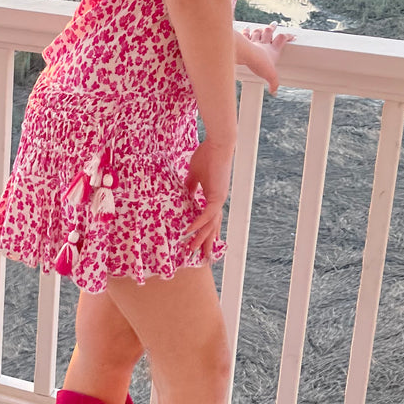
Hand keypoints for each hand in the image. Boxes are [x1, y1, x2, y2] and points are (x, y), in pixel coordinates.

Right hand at [181, 139, 232, 262]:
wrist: (218, 144)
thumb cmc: (207, 155)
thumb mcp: (194, 174)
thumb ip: (190, 187)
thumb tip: (184, 195)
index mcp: (213, 197)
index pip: (210, 220)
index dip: (205, 233)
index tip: (200, 245)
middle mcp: (218, 201)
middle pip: (212, 228)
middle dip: (205, 243)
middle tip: (200, 258)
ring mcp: (219, 199)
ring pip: (210, 225)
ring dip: (200, 238)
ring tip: (192, 250)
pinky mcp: (217, 195)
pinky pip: (206, 214)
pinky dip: (198, 223)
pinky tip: (189, 231)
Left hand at [235, 22, 294, 94]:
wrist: (246, 56)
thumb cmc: (260, 63)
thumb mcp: (270, 76)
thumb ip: (274, 84)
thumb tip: (274, 92)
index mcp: (273, 50)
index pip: (282, 39)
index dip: (288, 36)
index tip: (292, 35)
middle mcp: (263, 44)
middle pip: (269, 32)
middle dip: (272, 28)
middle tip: (274, 25)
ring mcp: (253, 41)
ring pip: (257, 32)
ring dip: (260, 29)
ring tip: (261, 28)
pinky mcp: (244, 42)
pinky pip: (246, 34)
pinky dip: (246, 31)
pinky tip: (246, 29)